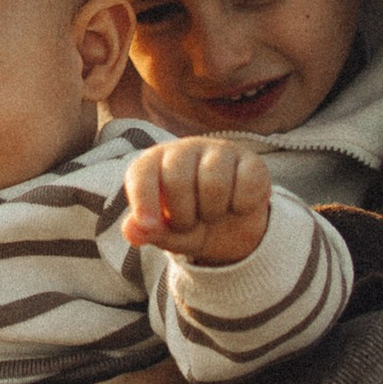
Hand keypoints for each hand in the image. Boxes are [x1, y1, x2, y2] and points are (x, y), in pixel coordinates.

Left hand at [122, 137, 272, 266]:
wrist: (231, 229)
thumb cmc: (188, 224)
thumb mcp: (166, 234)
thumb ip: (147, 231)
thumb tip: (131, 231)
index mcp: (154, 162)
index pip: (142, 173)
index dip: (143, 200)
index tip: (149, 226)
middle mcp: (184, 149)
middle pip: (178, 179)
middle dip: (183, 215)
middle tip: (188, 223)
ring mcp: (219, 151)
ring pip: (214, 183)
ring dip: (212, 213)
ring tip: (211, 214)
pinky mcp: (251, 161)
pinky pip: (246, 185)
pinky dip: (240, 206)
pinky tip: (236, 206)